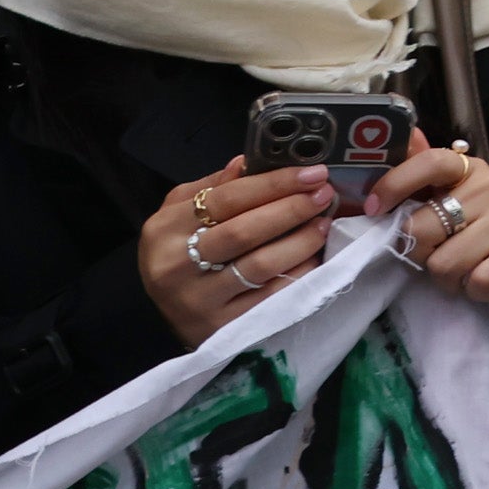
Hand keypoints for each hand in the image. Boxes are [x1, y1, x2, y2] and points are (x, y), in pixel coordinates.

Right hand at [140, 165, 335, 347]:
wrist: (173, 317)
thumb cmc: (182, 256)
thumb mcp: (181, 216)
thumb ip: (212, 188)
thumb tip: (246, 162)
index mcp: (164, 230)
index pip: (224, 199)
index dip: (272, 184)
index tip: (310, 173)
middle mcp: (176, 266)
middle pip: (243, 231)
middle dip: (291, 209)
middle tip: (323, 194)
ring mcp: (199, 300)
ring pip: (261, 265)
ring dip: (301, 240)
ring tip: (323, 223)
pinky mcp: (223, 326)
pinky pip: (272, 295)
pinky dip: (300, 272)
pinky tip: (315, 257)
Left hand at [363, 142, 488, 303]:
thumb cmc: (478, 228)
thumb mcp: (449, 198)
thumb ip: (422, 174)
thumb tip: (409, 134)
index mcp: (469, 169)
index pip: (429, 163)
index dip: (395, 184)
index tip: (373, 209)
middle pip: (423, 228)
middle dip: (422, 254)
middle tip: (438, 256)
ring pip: (447, 263)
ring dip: (448, 279)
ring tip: (463, 271)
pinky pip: (480, 281)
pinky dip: (474, 291)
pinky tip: (483, 282)